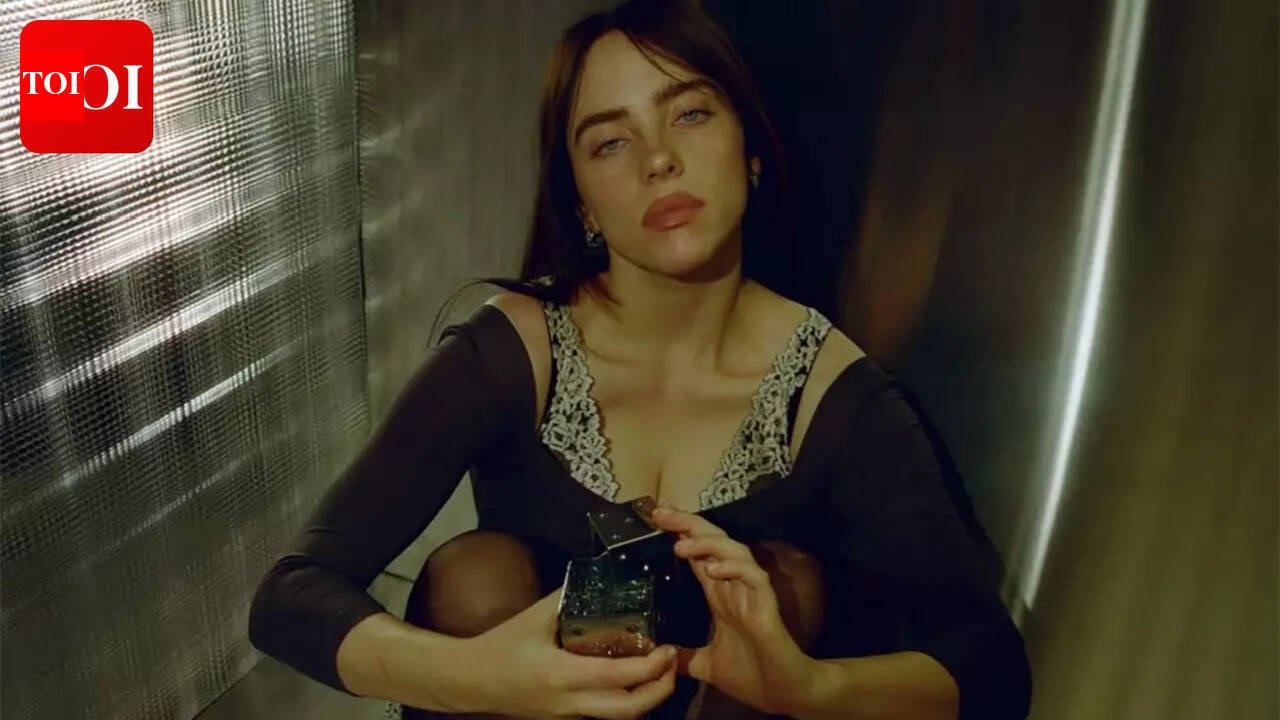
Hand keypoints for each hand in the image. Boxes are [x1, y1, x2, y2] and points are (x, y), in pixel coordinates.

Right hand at [465, 586, 677, 718]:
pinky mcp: (565, 717)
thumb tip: (599, 576)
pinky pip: (604, 712)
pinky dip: (625, 699)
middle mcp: (570, 701)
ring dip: (645, 698)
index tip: (667, 648)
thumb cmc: (499, 646)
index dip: (650, 667)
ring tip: (659, 671)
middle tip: (672, 664)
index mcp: (562, 675)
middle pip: (629, 711)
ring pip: (619, 716)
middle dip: (659, 691)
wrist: (470, 680)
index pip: (618, 677)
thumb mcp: (534, 617)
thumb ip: (568, 597)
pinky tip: (631, 678)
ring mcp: (568, 714)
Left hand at [649, 504, 820, 715]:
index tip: (657, 518)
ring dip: (708, 544)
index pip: (698, 555)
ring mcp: (752, 594)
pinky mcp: (767, 606)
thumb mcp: (706, 665)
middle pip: (713, 543)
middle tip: (662, 513)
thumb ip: (684, 657)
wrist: (782, 694)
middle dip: (688, 524)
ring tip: (681, 545)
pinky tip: (712, 570)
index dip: (680, 533)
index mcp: (720, 596)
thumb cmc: (752, 676)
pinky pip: (754, 577)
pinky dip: (734, 569)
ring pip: (734, 552)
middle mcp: (734, 587)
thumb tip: (660, 656)